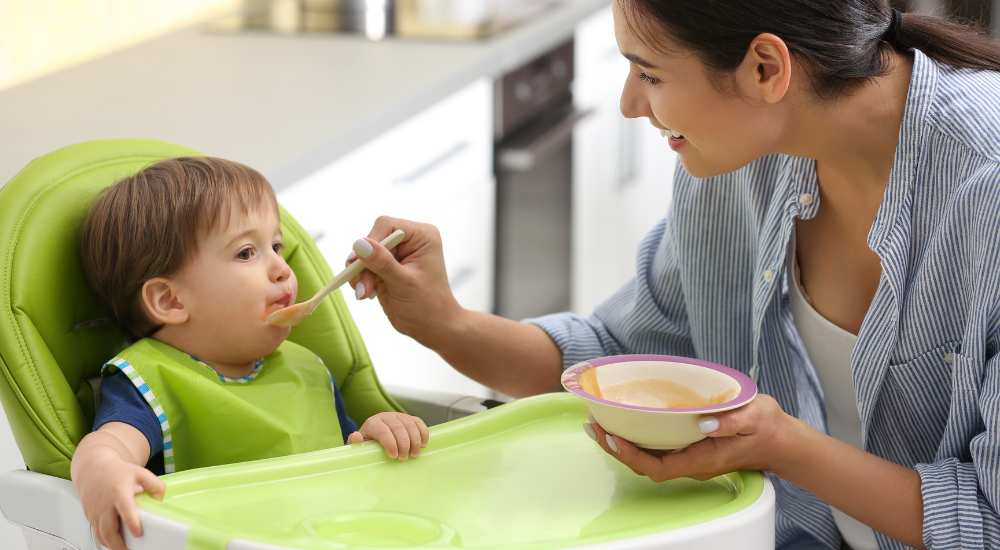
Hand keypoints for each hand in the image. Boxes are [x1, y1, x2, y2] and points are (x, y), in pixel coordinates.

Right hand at [76, 453, 164, 549]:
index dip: (131, 522)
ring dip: (112, 545)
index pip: (125, 509)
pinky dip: (105, 541)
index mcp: (119, 492)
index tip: (138, 533)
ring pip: (101, 535)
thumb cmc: (116, 472)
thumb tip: (161, 499)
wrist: (92, 469)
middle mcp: (105, 504)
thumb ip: (155, 485)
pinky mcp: (90, 517)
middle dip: (119, 544)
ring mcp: (96, 512)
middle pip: (109, 529)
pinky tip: (115, 544)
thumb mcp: (140, 473)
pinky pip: (97, 533)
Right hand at [347, 216, 463, 347]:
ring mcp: (397, 253)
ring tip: (364, 293)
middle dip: (364, 264)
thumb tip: (359, 243)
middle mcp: (409, 239)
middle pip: (372, 239)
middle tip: (362, 288)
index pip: (386, 226)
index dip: (371, 243)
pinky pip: (364, 265)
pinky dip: (360, 278)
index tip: (361, 265)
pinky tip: (366, 293)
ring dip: (360, 274)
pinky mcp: (386, 266)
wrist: (433, 328)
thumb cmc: (427, 306)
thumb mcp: (404, 283)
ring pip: (364, 253)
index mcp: (422, 235)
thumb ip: (382, 263)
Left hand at [347, 411, 429, 459]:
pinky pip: (418, 422)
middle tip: (404, 458)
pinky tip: (423, 444)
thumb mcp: (359, 447)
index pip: (383, 430)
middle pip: (398, 427)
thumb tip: (356, 436)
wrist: (375, 439)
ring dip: (415, 440)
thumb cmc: (368, 446)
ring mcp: (399, 416)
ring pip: (410, 424)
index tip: (393, 456)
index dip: (390, 443)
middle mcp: (386, 416)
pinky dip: (423, 433)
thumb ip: (356, 443)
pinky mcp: (409, 418)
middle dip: (404, 444)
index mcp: (373, 423)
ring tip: (414, 454)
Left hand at [586, 394, 798, 481]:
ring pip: (647, 457)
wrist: (780, 441)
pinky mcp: (689, 447)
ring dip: (621, 443)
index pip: (657, 466)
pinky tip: (623, 421)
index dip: (631, 455)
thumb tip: (704, 422)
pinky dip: (635, 436)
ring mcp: (688, 456)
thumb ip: (731, 421)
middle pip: (643, 464)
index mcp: (701, 459)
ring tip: (598, 423)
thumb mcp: (754, 417)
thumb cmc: (766, 428)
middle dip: (615, 448)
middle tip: (592, 425)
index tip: (612, 437)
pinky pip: (655, 447)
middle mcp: (690, 462)